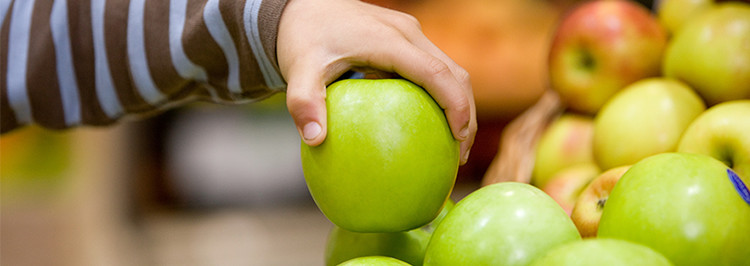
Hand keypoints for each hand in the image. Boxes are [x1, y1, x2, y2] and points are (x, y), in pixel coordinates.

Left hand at [277, 0, 476, 164]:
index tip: (459, 139)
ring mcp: (410, 34)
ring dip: (459, 105)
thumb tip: (314, 139)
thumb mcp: (298, 69)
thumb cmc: (302, 38)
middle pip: (455, 73)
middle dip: (466, 113)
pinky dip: (442, 97)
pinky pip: (434, 69)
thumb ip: (304, 102)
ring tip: (454, 146)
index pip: (436, 73)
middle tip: (460, 155)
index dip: (455, 105)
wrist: (302, 7)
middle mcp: (408, 33)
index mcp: (389, 40)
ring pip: (451, 70)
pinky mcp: (407, 40)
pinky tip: (430, 127)